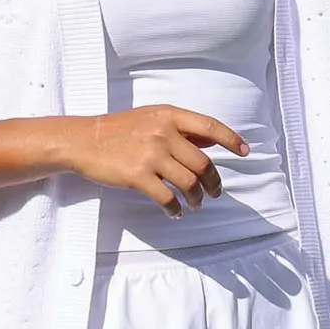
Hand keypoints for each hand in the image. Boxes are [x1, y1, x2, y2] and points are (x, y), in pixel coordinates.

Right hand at [69, 105, 246, 212]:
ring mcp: (150, 155)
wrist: (84, 140)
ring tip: (196, 204)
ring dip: (196, 198)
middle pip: (203, 163)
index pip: (210, 127)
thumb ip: (182, 128)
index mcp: (169, 116)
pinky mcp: (137, 176)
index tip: (245, 152)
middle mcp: (163, 133)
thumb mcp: (152, 118)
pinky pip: (166, 197)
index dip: (231, 139)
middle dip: (214, 182)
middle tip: (215, 193)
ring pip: (188, 183)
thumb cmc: (120, 129)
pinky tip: (175, 212)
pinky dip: (175, 208)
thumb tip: (213, 141)